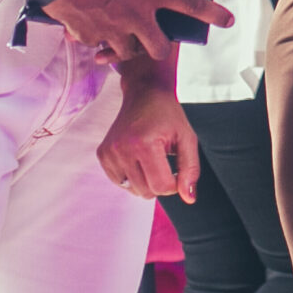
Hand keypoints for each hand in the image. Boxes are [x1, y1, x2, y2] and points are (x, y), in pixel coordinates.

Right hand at [45, 0, 234, 63]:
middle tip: (158, 41)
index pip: (190, 5)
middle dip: (162, 47)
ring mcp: (111, 29)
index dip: (213, 14)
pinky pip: (97, 44)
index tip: (227, 21)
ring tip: (122, 32)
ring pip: (127, 51)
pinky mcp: (88, 35)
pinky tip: (93, 24)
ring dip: (127, 44)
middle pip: (159, 47)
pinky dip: (98, 38)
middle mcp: (135, 15)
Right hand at [99, 63, 197, 201]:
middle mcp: (122, 149)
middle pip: (147, 192)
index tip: (177, 168)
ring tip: (151, 156)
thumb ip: (190, 169)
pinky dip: (132, 176)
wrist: (145, 94)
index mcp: (144, 144)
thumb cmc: (169, 116)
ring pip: (133, 190)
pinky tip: (138, 157)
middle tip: (164, 159)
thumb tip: (189, 199)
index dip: (175, 183)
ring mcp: (109, 152)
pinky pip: (120, 182)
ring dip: (146, 180)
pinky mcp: (102, 154)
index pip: (162, 187)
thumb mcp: (187, 139)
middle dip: (160, 182)